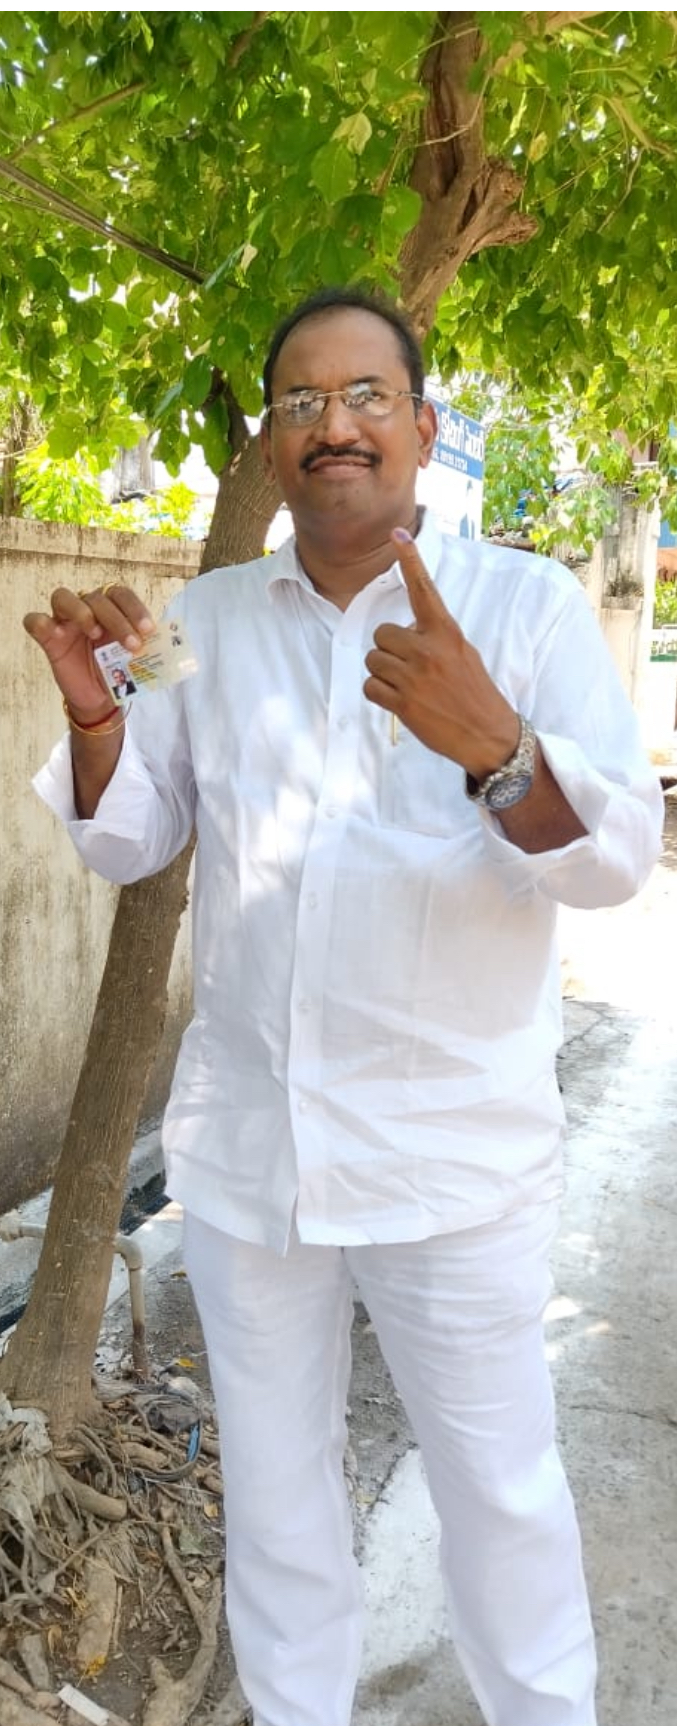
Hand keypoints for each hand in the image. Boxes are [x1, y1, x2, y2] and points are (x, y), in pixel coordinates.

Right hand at [23, 583, 154, 722]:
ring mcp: (64, 621)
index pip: (121, 594)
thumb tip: (164, 640)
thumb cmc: (118, 671)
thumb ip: (145, 645)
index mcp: (111, 608)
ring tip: (95, 634)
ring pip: (62, 597)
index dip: (135, 608)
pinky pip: (34, 621)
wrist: (100, 698)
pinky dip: (40, 623)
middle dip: (118, 620)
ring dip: (81, 612)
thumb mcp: (136, 658)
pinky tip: (57, 634)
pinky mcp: (48, 638)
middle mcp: (87, 608)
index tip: (149, 630)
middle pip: (97, 598)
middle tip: (133, 645)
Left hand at [363, 529, 519, 779]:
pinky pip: (370, 686)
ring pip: (372, 660)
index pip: (424, 590)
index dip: (410, 561)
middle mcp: (428, 649)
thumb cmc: (475, 692)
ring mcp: (414, 676)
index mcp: (446, 632)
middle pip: (382, 634)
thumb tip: (403, 634)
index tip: (398, 534)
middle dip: (390, 650)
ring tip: (409, 686)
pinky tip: (400, 701)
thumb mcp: (462, 653)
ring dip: (383, 673)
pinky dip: (379, 694)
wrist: (487, 733)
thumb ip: (433, 638)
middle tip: (412, 668)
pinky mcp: (402, 702)